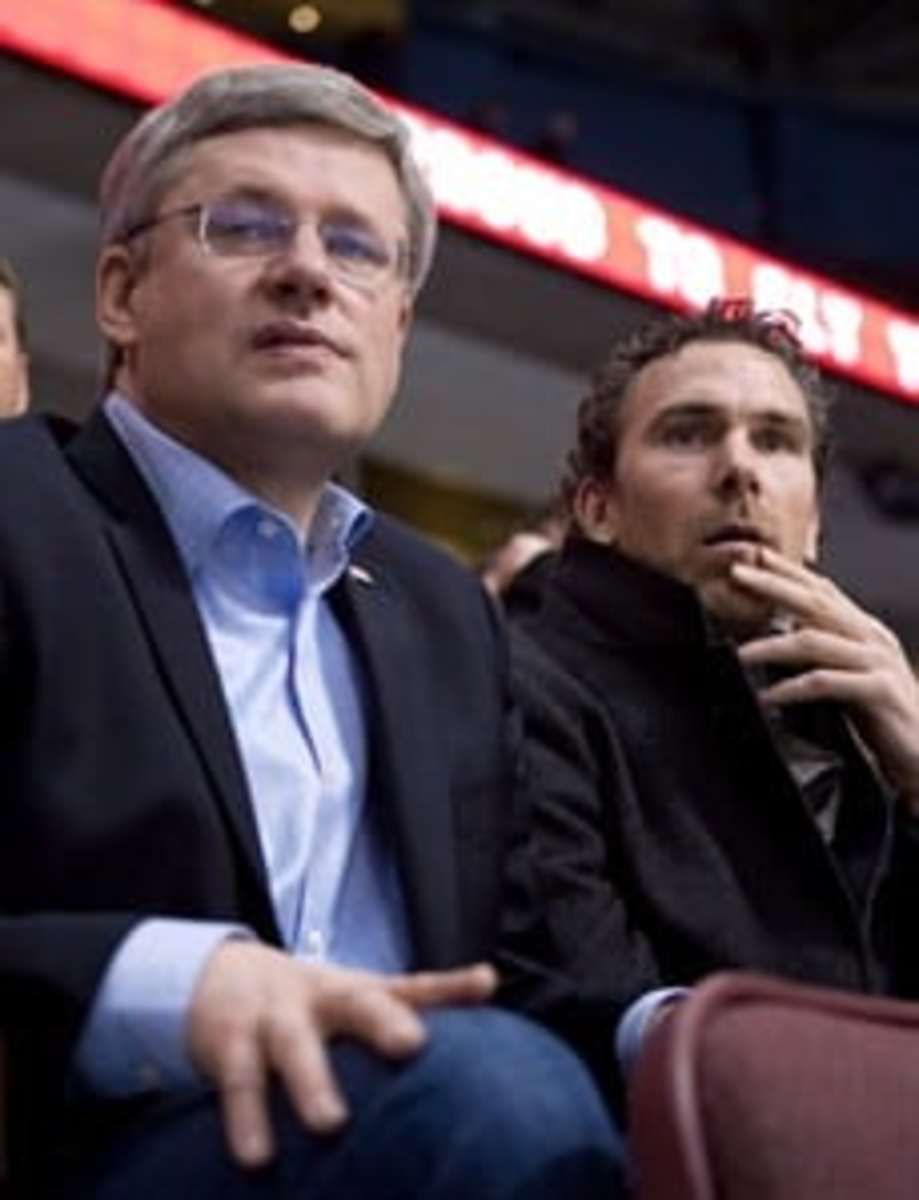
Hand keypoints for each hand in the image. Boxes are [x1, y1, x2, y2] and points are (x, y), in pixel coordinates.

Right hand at [187, 941, 495, 1168]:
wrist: (220, 974)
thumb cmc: (309, 1004)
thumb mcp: (359, 1000)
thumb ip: (416, 1004)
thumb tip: (488, 990)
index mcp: (357, 992)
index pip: (410, 986)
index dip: (449, 986)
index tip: (484, 983)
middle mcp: (321, 999)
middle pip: (355, 1002)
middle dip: (383, 1021)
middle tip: (412, 1045)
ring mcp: (275, 1019)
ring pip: (294, 1046)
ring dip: (311, 1082)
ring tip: (331, 1123)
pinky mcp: (230, 1044)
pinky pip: (239, 1084)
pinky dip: (246, 1120)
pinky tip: (256, 1158)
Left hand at [732, 547, 918, 811]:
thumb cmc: (885, 716)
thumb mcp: (851, 675)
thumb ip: (825, 653)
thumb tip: (784, 635)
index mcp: (864, 631)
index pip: (823, 591)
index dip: (789, 571)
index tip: (754, 556)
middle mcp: (872, 639)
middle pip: (815, 603)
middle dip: (773, 585)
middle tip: (737, 573)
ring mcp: (877, 662)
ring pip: (814, 641)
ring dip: (771, 644)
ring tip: (738, 653)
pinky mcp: (880, 692)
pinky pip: (826, 683)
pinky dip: (792, 688)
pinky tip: (768, 696)